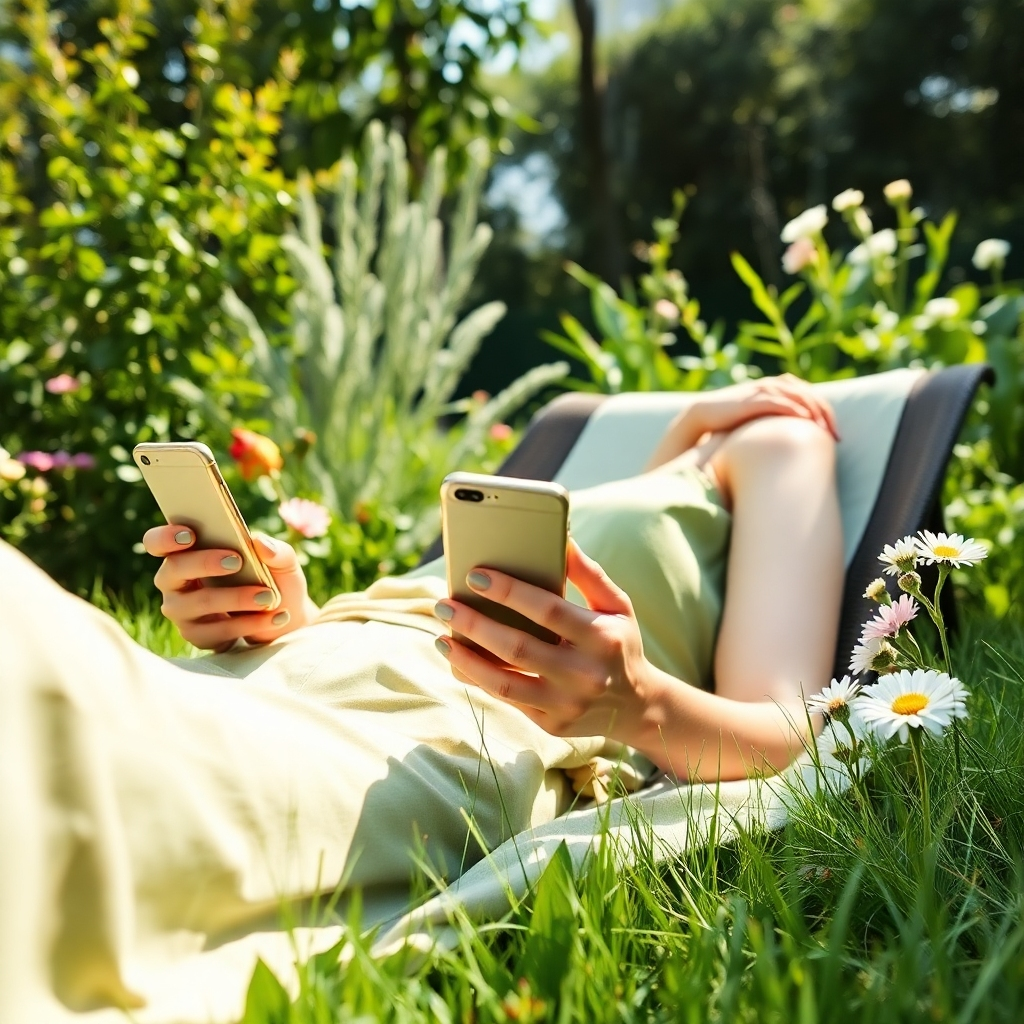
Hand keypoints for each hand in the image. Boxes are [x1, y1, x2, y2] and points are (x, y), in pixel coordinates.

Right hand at [142, 526, 318, 649]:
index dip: (165, 537)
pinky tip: (273, 617)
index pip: (158, 542)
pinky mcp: (197, 635)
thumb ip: (277, 550)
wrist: (287, 614)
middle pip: (173, 569)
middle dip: (204, 563)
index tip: (189, 535)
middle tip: (237, 561)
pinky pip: (216, 630)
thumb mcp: (284, 562)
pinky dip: (248, 623)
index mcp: (188, 552)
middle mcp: (176, 581)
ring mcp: (183, 610)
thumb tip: (260, 543)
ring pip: (198, 602)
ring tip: (267, 597)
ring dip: (234, 598)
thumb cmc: (275, 579)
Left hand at [432, 539, 655, 743]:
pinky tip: (457, 659)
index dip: (509, 592)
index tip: (475, 575)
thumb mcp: (616, 606)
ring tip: (441, 636)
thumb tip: (561, 536)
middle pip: (518, 647)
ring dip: (466, 658)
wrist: (638, 707)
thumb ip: (588, 573)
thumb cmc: (619, 643)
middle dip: (474, 624)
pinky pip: (506, 700)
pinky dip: (477, 678)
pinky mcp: (552, 724)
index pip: (548, 610)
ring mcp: (567, 703)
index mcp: (602, 637)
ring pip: (504, 682)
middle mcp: (585, 673)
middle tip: (444, 604)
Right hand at [669, 375, 839, 452]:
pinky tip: (805, 421)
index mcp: (776, 389)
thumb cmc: (731, 423)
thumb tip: (793, 446)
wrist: (704, 416)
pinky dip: (795, 409)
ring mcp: (763, 391)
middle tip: (836, 435)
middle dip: (825, 414)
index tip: (834, 436)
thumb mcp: (759, 422)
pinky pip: (780, 401)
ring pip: (798, 396)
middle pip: (810, 395)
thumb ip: (776, 426)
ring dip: (814, 411)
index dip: (826, 414)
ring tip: (824, 429)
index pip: (811, 397)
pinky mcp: (753, 399)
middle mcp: (772, 386)